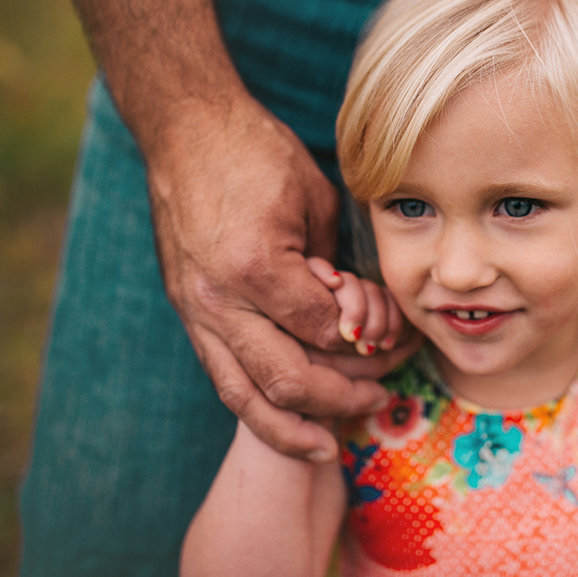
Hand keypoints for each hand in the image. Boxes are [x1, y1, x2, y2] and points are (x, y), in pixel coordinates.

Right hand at [146, 93, 409, 461]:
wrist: (184, 130)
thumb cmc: (255, 152)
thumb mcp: (313, 200)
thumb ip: (332, 265)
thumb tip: (354, 314)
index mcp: (255, 267)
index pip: (324, 331)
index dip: (364, 342)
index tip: (393, 341)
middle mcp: (218, 300)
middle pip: (287, 379)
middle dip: (340, 398)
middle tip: (379, 399)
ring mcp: (195, 311)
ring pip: (243, 396)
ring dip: (290, 429)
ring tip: (328, 447)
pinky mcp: (187, 313)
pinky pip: (222, 376)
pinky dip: (255, 409)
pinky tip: (285, 426)